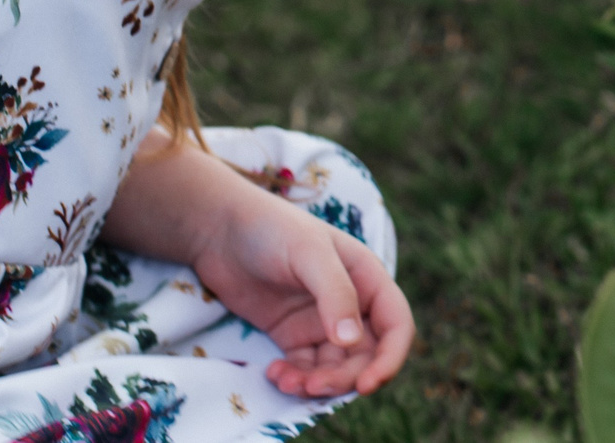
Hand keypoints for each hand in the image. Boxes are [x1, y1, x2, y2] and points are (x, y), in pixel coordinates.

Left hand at [188, 178, 414, 398]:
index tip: (367, 385)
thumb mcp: (309, 253)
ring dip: (317, 384)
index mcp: (367, 278)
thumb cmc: (271, 228)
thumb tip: (351, 341)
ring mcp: (320, 322)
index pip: (395, 326)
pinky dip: (295, 380)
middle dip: (344, 378)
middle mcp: (351, 304)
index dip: (390, 358)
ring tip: (286, 382)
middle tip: (312, 385)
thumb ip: (335, 294)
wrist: (218, 229)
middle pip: (365, 356)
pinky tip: (274, 374)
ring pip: (335, 369)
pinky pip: (305, 369)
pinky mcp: (291, 336)